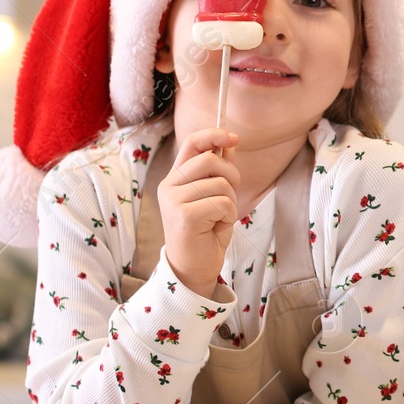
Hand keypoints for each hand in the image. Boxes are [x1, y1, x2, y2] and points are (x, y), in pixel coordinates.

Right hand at [159, 128, 240, 296]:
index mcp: (175, 178)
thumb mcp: (213, 196)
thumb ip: (218, 170)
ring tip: (218, 218)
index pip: (191, 143)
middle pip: (211, 160)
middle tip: (229, 199)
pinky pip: (223, 202)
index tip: (234, 137)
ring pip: (221, 184)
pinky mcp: (184, 215)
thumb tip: (229, 143)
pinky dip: (229, 216)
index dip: (214, 135)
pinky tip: (216, 227)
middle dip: (232, 177)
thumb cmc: (205, 234)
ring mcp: (173, 200)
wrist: (193, 268)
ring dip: (230, 203)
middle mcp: (169, 186)